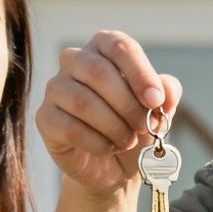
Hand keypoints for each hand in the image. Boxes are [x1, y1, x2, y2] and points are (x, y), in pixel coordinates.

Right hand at [36, 30, 182, 196]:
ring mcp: (55, 88)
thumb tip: (166, 90)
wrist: (113, 165)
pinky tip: (107, 148)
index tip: (155, 101)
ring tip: (127, 140)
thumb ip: (167, 92)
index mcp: (103, 47)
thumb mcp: (159, 108)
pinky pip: (69, 127)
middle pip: (98, 72)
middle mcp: (75, 60)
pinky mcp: (45, 118)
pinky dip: (96, 142)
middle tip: (143, 127)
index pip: (119, 46)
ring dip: (113, 126)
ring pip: (82, 101)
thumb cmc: (134, 125)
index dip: (140, 74)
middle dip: (127, 105)